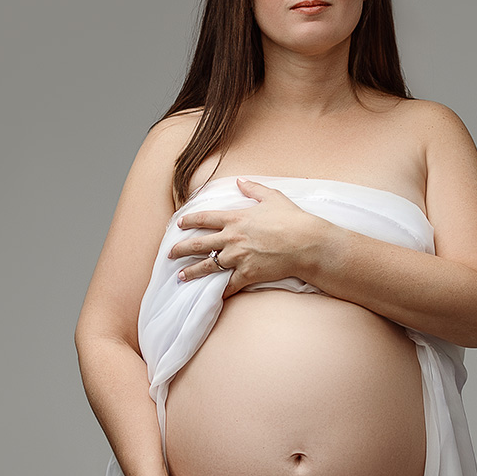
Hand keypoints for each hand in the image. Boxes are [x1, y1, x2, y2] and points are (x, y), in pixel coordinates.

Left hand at [170, 178, 329, 292]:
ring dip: (192, 272)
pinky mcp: (247, 274)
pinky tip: (211, 295)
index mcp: (235, 218)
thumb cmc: (292, 219)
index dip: (189, 220)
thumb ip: (253, 188)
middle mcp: (232, 238)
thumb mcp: (272, 197)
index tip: (179, 224)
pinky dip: (219, 291)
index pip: (204, 218)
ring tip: (180, 276)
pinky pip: (228, 285)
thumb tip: (240, 180)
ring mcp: (238, 257)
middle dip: (181, 249)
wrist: (306, 243)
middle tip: (170, 253)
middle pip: (198, 244)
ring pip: (207, 266)